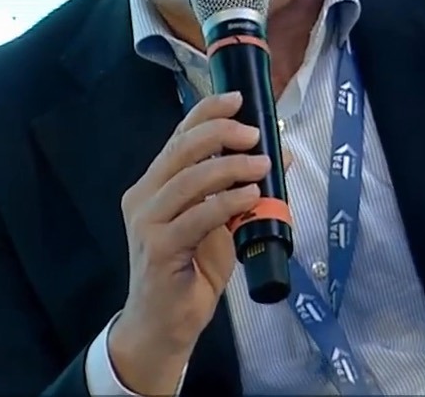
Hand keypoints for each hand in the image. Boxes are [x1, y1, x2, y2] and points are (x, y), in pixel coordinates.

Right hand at [112, 91, 269, 394]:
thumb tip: (280, 153)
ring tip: (263, 167)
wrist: (163, 326)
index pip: (178, 136)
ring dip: (230, 168)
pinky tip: (251, 198)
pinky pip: (196, 216)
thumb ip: (241, 190)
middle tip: (255, 134)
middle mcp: (144, 196)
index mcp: (155, 184)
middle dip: (221, 134)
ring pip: (189, 179)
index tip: (238, 98)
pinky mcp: (157, 247)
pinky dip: (226, 202)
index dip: (206, 112)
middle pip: (181, 150)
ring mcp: (146, 221)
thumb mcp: (221, 225)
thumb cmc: (190, 273)